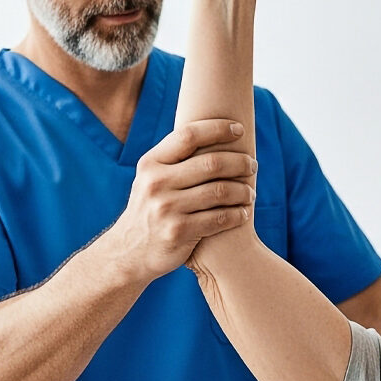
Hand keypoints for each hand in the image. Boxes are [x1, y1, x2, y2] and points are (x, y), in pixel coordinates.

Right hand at [108, 119, 256, 282]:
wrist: (129, 252)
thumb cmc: (150, 209)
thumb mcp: (151, 179)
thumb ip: (174, 159)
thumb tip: (214, 132)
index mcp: (151, 163)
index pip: (189, 135)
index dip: (218, 128)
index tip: (238, 129)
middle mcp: (156, 183)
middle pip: (212, 163)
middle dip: (239, 163)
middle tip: (251, 165)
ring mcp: (166, 208)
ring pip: (220, 191)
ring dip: (243, 191)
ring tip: (250, 193)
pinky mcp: (178, 232)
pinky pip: (218, 218)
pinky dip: (236, 214)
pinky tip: (242, 213)